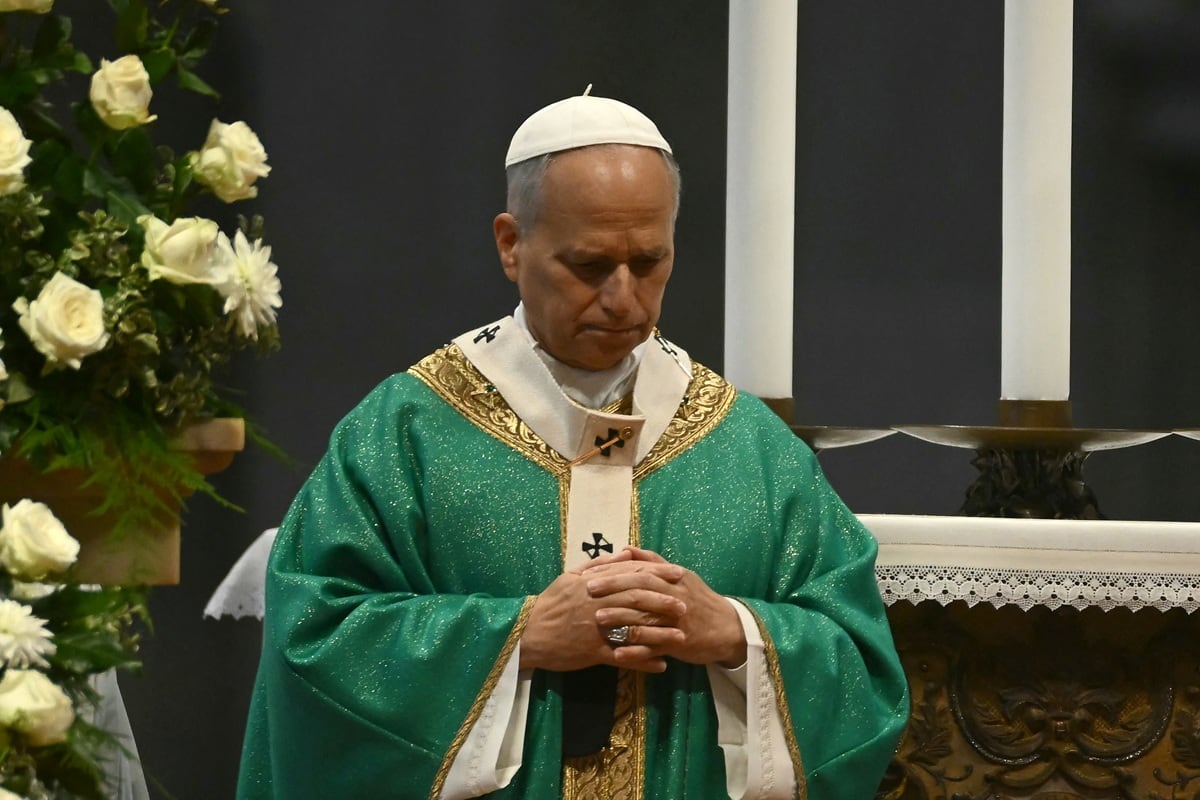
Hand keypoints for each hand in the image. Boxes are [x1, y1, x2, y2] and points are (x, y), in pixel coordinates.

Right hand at [519, 550, 686, 673]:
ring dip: (659, 633)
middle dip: (663, 601)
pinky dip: (643, 661)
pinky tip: (661, 665)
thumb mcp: (570, 578)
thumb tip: (625, 553)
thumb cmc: (550, 605)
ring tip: (681, 636)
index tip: (677, 573)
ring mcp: (595, 628)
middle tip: (685, 604)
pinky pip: (622, 657)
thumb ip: (598, 565)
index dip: (657, 573)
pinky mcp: (592, 651)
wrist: (527, 634)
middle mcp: (596, 603)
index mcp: (593, 583)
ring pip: (633, 628)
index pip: (630, 574)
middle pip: (636, 600)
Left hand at [582, 547, 747, 667]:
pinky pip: (655, 647)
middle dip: (613, 588)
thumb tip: (625, 548)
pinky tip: (617, 653)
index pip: (640, 569)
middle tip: (588, 589)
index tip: (591, 572)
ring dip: (620, 618)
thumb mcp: (681, 576)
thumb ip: (652, 562)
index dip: (614, 570)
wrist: (728, 629)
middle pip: (641, 588)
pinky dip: (636, 651)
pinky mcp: (679, 643)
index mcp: (673, 577)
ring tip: (597, 619)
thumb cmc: (698, 600)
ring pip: (646, 617)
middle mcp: (674, 596)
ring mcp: (676, 621)